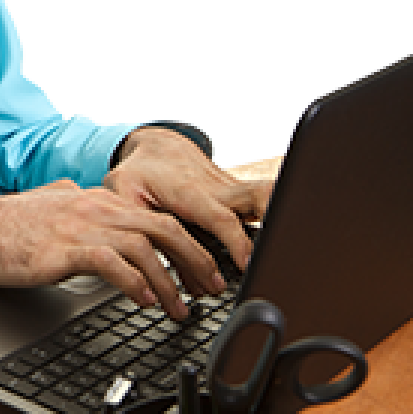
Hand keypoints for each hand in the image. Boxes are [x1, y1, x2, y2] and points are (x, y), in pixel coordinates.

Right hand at [0, 180, 225, 318]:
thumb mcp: (51, 205)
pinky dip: (134, 281)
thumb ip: (75, 202)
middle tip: (212, 287)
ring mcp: (80, 224)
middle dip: (195, 259)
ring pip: (144, 246)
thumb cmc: (4, 226)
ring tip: (180, 308)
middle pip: (163, 227)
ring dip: (169, 280)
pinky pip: (111, 262)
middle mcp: (95, 206)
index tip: (204, 269)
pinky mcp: (64, 247)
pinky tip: (144, 300)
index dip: (188, 243)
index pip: (157, 216)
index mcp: (96, 199)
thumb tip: (84, 197)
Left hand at [103, 128, 274, 283]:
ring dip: (281, 214)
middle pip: (258, 195)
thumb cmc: (139, 171)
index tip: (247, 264)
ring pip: (266, 195)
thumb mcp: (124, 194)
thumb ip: (141, 229)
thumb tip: (158, 268)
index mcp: (190, 191)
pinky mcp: (238, 195)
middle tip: (284, 250)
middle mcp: (217, 189)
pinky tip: (273, 248)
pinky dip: (271, 220)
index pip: (220, 217)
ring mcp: (231, 190)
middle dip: (276, 215)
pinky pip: (261, 205)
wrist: (158, 144)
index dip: (235, 241)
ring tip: (288, 251)